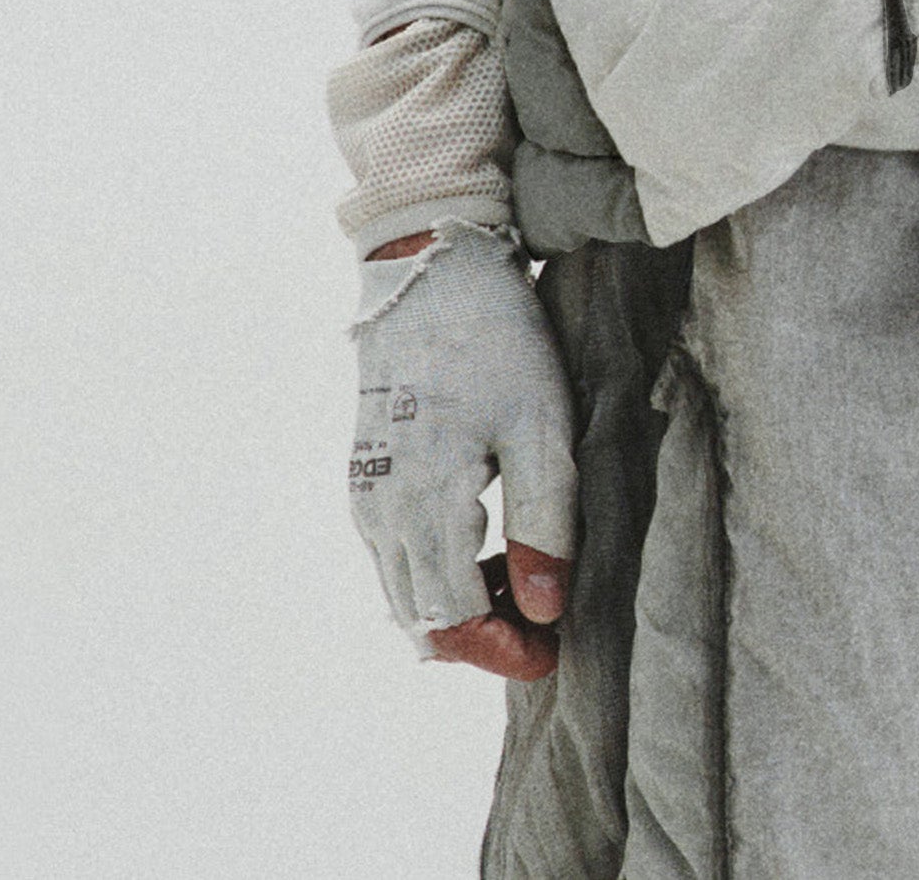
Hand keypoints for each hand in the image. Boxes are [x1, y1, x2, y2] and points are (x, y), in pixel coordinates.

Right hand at [350, 227, 579, 675]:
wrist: (433, 269)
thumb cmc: (498, 341)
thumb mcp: (543, 427)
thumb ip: (545, 523)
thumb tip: (544, 612)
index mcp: (423, 500)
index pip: (453, 619)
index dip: (503, 649)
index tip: (553, 650)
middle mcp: (379, 510)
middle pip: (423, 619)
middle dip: (483, 636)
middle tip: (545, 619)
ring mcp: (366, 492)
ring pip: (404, 593)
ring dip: (458, 606)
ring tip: (522, 576)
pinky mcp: (364, 475)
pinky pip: (394, 555)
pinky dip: (436, 571)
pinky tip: (486, 543)